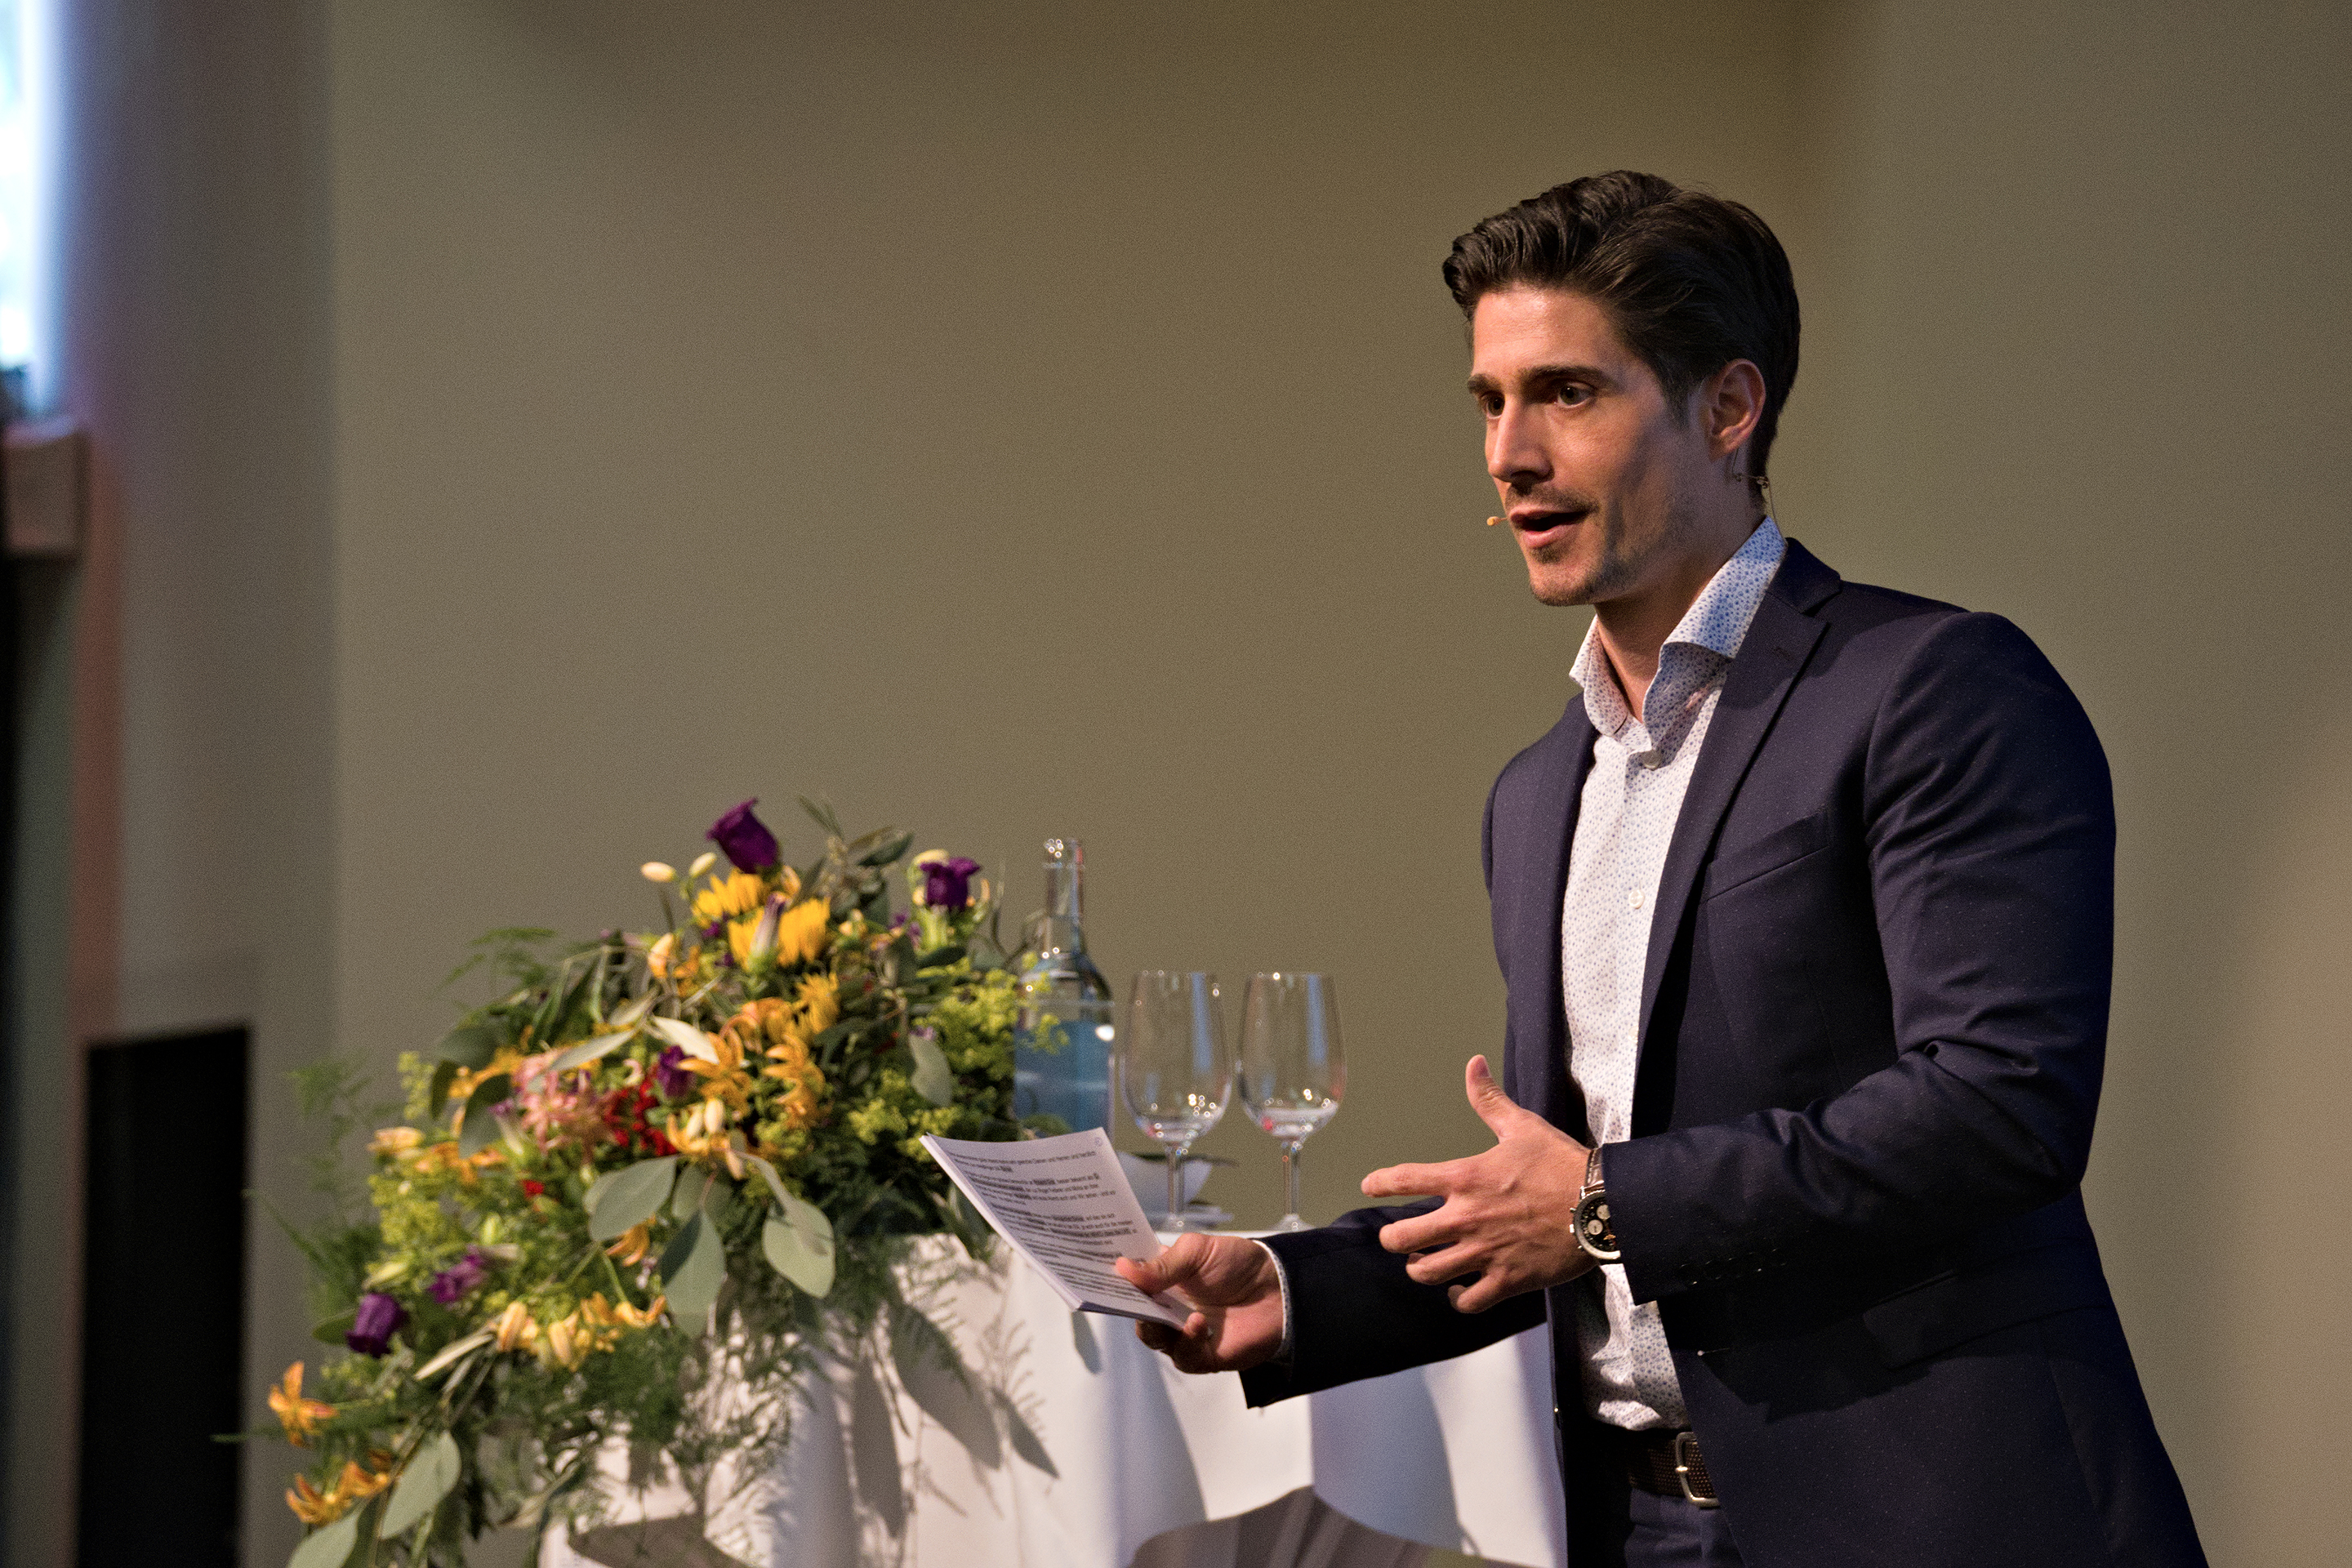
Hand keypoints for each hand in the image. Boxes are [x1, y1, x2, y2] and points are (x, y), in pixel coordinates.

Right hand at [1113, 1232, 1285, 1373]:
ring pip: (1153, 1337)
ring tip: (1176, 1313)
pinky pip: (1183, 1356)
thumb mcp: (1198, 1251)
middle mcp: (1168, 1308)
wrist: (1280, 1288)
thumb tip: (1122, 1268)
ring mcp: (1183, 1333)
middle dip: (1125, 1305)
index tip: (1093, 1271)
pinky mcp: (1202, 1355)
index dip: (1113, 1279)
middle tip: (1124, 1297)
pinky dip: (1186, 1341)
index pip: (1130, 1282)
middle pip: (1135, 1312)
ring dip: (1156, 1327)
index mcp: (1163, 1280)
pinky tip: (1199, 1325)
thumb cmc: (1238, 1264)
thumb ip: (1163, 1264)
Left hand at [1360, 1055, 1596, 1312]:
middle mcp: (1467, 1218)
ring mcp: (1485, 1253)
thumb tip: (1473, 1063)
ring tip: (1425, 1262)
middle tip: (1398, 1237)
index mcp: (1466, 1178)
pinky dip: (1457, 1298)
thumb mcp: (1522, 1126)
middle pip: (1401, 1239)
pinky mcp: (1507, 1280)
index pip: (1404, 1180)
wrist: (1602, 1205)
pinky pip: (1466, 1302)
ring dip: (1420, 1269)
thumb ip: (1489, 1100)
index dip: (1380, 1183)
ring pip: (1427, 1273)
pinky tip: (1459, 1289)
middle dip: (1392, 1239)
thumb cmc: (1561, 1163)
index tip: (1370, 1185)